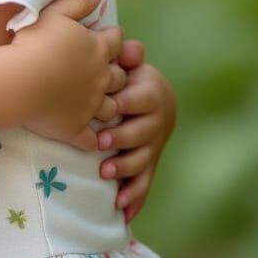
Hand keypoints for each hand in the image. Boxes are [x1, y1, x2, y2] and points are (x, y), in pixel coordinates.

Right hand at [14, 0, 124, 150]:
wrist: (20, 80)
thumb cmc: (35, 42)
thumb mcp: (55, 12)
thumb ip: (79, 1)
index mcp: (97, 49)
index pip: (116, 42)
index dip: (113, 39)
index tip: (109, 39)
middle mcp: (100, 78)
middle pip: (120, 77)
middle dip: (116, 74)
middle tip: (106, 72)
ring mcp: (90, 106)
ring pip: (110, 108)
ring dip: (109, 106)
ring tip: (101, 105)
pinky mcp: (76, 128)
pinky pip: (90, 140)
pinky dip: (94, 141)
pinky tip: (92, 141)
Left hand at [97, 42, 175, 221]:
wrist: (153, 95)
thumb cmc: (130, 74)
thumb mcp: (129, 62)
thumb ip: (126, 55)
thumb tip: (130, 46)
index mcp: (153, 94)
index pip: (141, 99)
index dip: (125, 104)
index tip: (105, 107)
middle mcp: (158, 122)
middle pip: (142, 134)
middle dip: (122, 139)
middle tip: (100, 144)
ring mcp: (154, 146)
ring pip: (143, 161)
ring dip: (125, 169)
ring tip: (104, 174)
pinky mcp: (150, 164)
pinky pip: (145, 184)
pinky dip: (134, 197)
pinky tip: (122, 211)